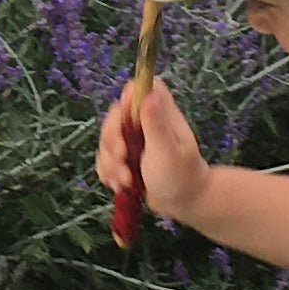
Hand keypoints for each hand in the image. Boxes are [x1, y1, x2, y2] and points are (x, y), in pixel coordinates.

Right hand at [95, 77, 209, 223]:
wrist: (182, 202)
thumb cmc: (180, 175)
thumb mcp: (167, 151)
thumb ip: (156, 124)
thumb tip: (149, 94)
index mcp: (161, 113)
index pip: (141, 87)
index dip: (128, 98)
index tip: (124, 120)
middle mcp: (146, 122)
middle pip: (115, 114)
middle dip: (112, 139)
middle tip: (124, 158)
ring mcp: (134, 140)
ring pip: (106, 139)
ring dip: (110, 161)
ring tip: (126, 180)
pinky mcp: (125, 157)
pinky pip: (105, 158)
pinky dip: (109, 172)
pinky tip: (121, 184)